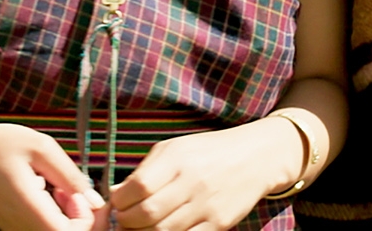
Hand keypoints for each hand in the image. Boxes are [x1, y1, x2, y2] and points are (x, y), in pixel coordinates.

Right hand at [0, 123, 105, 230]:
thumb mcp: (39, 147)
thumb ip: (70, 174)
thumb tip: (94, 200)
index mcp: (29, 210)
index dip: (86, 218)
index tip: (77, 192)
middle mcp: (21, 227)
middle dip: (80, 215)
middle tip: (70, 187)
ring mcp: (15, 229)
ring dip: (67, 213)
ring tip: (55, 184)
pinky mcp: (13, 226)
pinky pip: (42, 227)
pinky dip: (53, 212)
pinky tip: (44, 188)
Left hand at [110, 122, 299, 230]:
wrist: (256, 157)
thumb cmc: (209, 152)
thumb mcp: (174, 149)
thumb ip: (144, 171)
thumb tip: (114, 195)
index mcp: (177, 159)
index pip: (137, 187)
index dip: (119, 201)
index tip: (118, 203)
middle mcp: (192, 181)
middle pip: (147, 214)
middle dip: (127, 222)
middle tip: (126, 220)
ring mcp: (207, 205)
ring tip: (143, 227)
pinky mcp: (220, 223)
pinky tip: (166, 230)